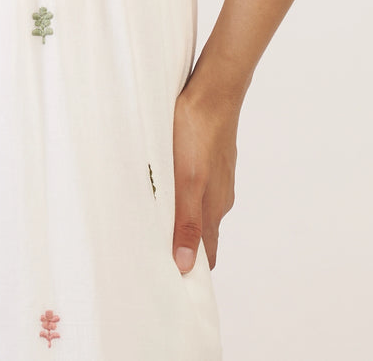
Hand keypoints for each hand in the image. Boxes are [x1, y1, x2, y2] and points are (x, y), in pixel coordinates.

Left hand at [171, 71, 240, 273]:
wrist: (213, 90)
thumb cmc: (196, 133)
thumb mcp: (187, 182)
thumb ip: (186, 223)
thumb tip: (185, 265)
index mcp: (213, 209)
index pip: (207, 254)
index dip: (193, 270)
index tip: (173, 282)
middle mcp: (219, 197)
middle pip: (202, 233)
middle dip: (182, 246)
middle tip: (153, 252)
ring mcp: (217, 176)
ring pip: (198, 207)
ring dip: (180, 217)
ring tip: (153, 218)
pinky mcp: (211, 158)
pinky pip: (197, 185)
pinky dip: (183, 193)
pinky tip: (165, 183)